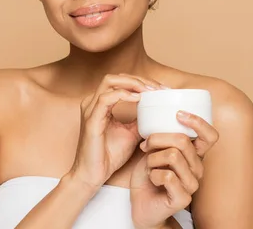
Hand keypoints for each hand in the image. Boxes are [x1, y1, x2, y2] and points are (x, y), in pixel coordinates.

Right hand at [67, 74, 164, 191]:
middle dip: (139, 79)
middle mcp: (93, 102)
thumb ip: (139, 119)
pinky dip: (123, 95)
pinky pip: (106, 98)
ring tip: (151, 91)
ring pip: (110, 82)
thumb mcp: (131, 133)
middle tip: (158, 88)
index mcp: (100, 104)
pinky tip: (138, 99)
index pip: (121, 82)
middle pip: (116, 77)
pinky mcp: (91, 119)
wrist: (93, 175)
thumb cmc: (108, 155)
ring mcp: (90, 108)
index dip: (141, 82)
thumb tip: (157, 111)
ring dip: (133, 84)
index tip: (162, 89)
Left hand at [130, 111, 219, 228]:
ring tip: (149, 166)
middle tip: (146, 146)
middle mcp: (198, 168)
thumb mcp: (154, 150)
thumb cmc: (148, 175)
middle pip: (182, 141)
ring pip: (172, 155)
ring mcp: (192, 184)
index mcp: (194, 155)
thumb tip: (157, 114)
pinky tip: (151, 179)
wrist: (141, 204)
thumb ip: (161, 135)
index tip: (178, 114)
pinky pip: (167, 176)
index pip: (210, 136)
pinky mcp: (183, 198)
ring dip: (152, 158)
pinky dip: (152, 174)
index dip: (198, 122)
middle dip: (157, 138)